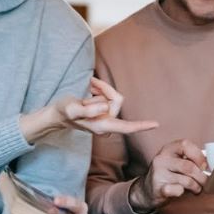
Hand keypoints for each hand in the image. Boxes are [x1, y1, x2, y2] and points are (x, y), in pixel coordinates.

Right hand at [20, 78, 157, 141]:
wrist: (57, 114)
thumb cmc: (63, 111)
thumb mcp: (71, 108)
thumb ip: (86, 109)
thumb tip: (104, 106)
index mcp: (102, 125)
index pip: (126, 127)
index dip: (141, 125)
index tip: (156, 124)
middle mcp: (107, 123)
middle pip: (116, 99)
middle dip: (104, 89)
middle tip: (89, 86)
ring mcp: (106, 117)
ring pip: (112, 95)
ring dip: (100, 89)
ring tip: (86, 90)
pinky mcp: (105, 111)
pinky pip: (108, 95)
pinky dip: (99, 90)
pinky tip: (89, 91)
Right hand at [129, 139, 207, 213]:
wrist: (147, 190)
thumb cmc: (168, 174)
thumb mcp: (176, 161)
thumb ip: (190, 159)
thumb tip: (211, 163)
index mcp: (168, 149)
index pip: (185, 145)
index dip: (198, 155)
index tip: (205, 166)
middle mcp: (161, 159)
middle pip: (188, 166)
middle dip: (202, 176)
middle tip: (205, 182)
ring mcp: (158, 173)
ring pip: (186, 180)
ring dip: (196, 186)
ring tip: (197, 189)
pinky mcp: (158, 188)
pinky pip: (176, 190)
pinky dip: (182, 192)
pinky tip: (181, 192)